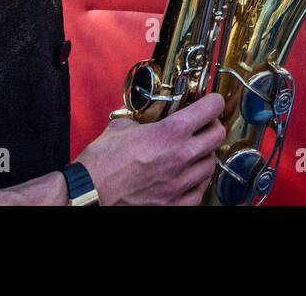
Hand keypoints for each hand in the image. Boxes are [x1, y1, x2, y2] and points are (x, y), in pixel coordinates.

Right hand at [76, 93, 226, 205]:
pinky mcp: (174, 204)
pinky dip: (197, 183)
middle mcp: (181, 156)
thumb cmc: (100, 163)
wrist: (88, 193)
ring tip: (194, 154)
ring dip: (204, 156)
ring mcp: (179, 183)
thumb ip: (143, 122)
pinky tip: (188, 178)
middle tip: (204, 127)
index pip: (211, 108)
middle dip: (213, 128)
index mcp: (170, 132)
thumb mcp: (121, 127)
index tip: (212, 103)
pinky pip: (199, 192)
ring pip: (211, 165)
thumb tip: (147, 122)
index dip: (213, 102)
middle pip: (218, 136)